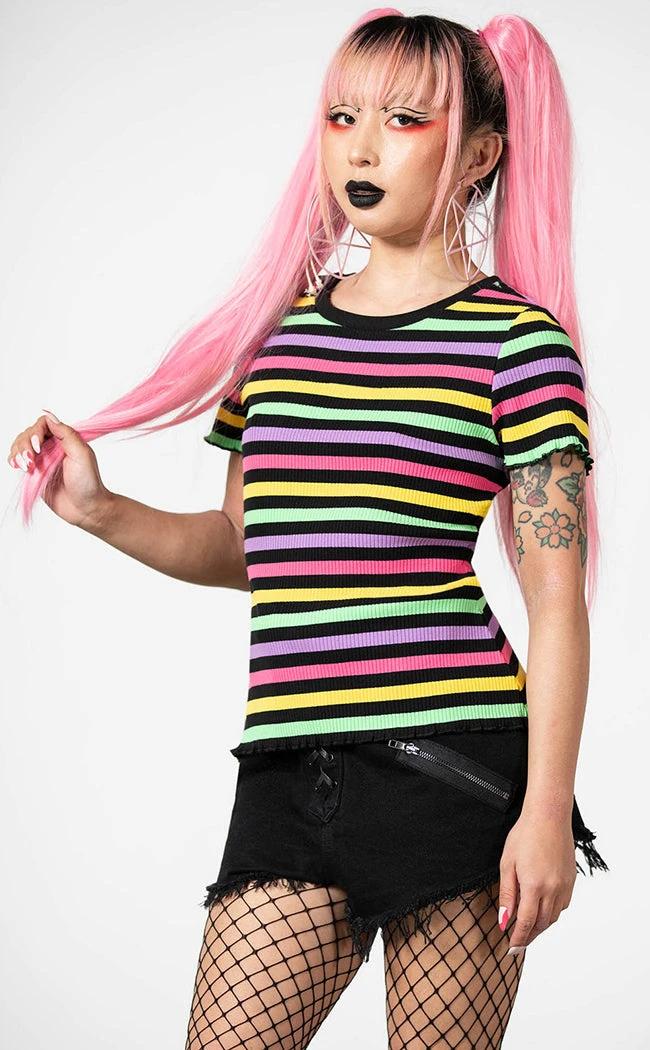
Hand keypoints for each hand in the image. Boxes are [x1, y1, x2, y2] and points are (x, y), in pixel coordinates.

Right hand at [7, 410, 111, 528]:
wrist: (85, 508)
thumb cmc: (88, 483)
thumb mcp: (81, 454)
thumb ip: (66, 434)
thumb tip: (50, 416)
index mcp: (65, 438)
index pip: (43, 424)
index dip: (36, 432)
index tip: (38, 447)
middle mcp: (52, 446)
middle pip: (28, 433)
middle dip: (25, 445)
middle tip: (32, 461)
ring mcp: (42, 459)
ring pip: (20, 445)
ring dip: (18, 453)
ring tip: (27, 466)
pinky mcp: (35, 472)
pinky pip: (18, 460)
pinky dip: (14, 460)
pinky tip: (18, 466)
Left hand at [498, 808, 576, 955]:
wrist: (549, 817)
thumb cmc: (524, 836)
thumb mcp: (507, 864)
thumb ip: (507, 895)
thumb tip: (504, 920)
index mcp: (534, 886)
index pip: (526, 923)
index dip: (518, 938)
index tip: (511, 949)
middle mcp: (553, 890)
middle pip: (542, 924)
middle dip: (530, 937)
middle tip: (518, 944)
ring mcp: (564, 886)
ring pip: (554, 917)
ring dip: (542, 927)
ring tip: (529, 932)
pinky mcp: (571, 880)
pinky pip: (563, 905)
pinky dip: (553, 913)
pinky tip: (544, 912)